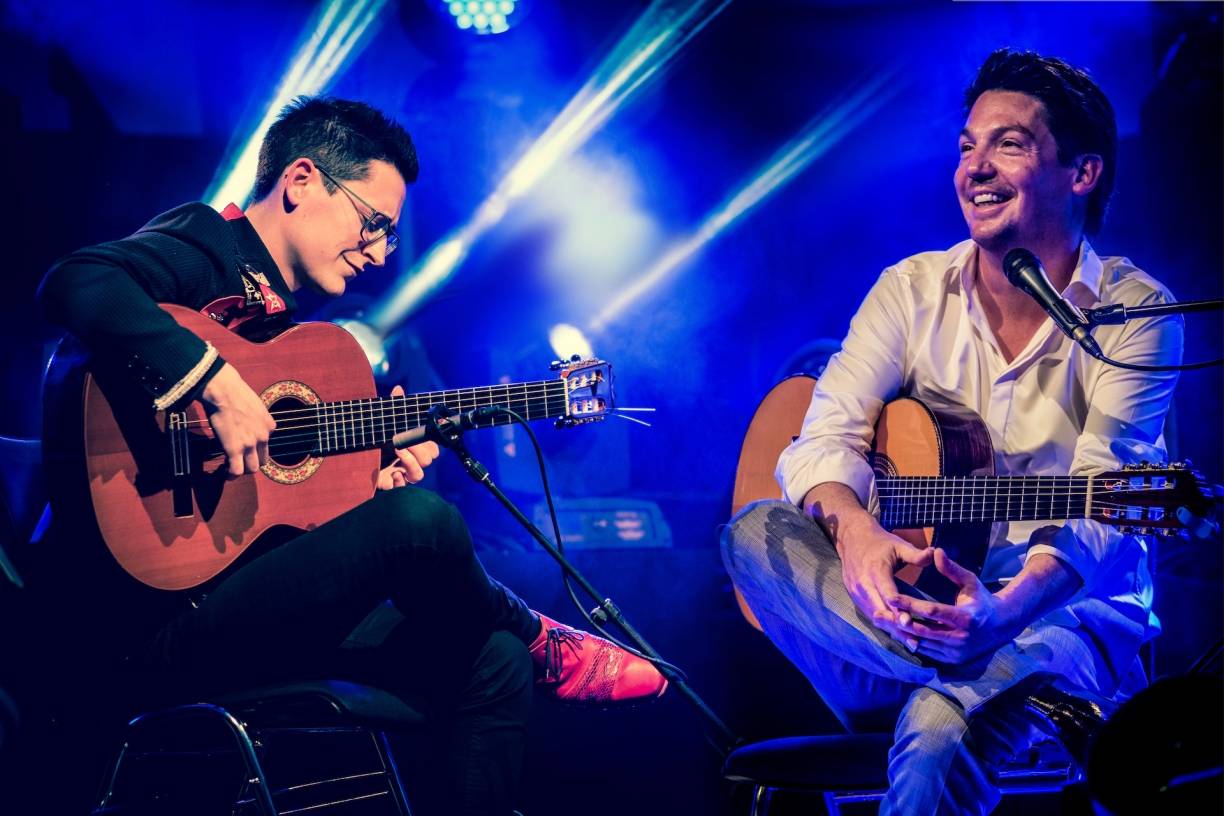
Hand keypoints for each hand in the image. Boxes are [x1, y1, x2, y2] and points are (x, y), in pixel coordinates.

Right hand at [201, 363, 275, 476]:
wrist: (223, 389)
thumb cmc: (235, 392)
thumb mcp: (256, 406)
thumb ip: (256, 418)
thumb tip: (248, 422)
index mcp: (270, 426)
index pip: (266, 446)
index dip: (255, 450)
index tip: (244, 449)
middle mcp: (263, 437)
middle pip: (262, 461)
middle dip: (250, 463)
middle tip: (238, 461)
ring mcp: (250, 444)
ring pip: (252, 469)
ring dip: (242, 470)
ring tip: (230, 467)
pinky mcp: (234, 449)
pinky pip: (236, 470)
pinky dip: (231, 475)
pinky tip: (223, 473)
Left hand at [377, 385, 439, 488]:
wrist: (354, 455)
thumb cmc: (374, 437)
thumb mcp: (384, 421)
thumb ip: (393, 407)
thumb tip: (398, 389)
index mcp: (413, 448)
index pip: (433, 448)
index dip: (430, 441)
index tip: (426, 432)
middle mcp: (411, 461)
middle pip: (429, 459)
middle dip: (419, 448)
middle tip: (404, 439)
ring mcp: (402, 473)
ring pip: (419, 474)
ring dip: (411, 461)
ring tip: (397, 450)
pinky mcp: (391, 483)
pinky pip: (402, 487)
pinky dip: (400, 482)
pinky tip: (394, 473)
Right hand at [837, 517, 934, 634]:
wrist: (852, 539)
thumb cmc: (881, 543)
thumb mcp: (899, 545)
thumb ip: (916, 554)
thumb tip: (934, 553)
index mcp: (875, 570)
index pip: (886, 594)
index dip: (897, 609)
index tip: (910, 621)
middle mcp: (864, 583)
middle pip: (880, 610)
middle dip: (896, 626)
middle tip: (913, 641)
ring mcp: (857, 591)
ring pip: (874, 615)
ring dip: (891, 629)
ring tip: (909, 642)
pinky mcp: (854, 596)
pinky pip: (869, 613)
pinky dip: (884, 624)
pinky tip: (898, 634)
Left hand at [890, 548, 1019, 663]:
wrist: (1000, 627)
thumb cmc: (981, 600)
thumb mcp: (970, 582)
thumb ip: (952, 569)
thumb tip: (936, 550)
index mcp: (965, 618)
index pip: (932, 611)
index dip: (910, 604)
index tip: (892, 597)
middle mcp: (961, 638)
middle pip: (923, 630)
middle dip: (899, 621)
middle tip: (878, 613)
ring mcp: (956, 652)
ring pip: (922, 642)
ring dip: (901, 633)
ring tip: (882, 622)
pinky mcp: (952, 660)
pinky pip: (927, 652)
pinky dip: (912, 641)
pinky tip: (896, 632)